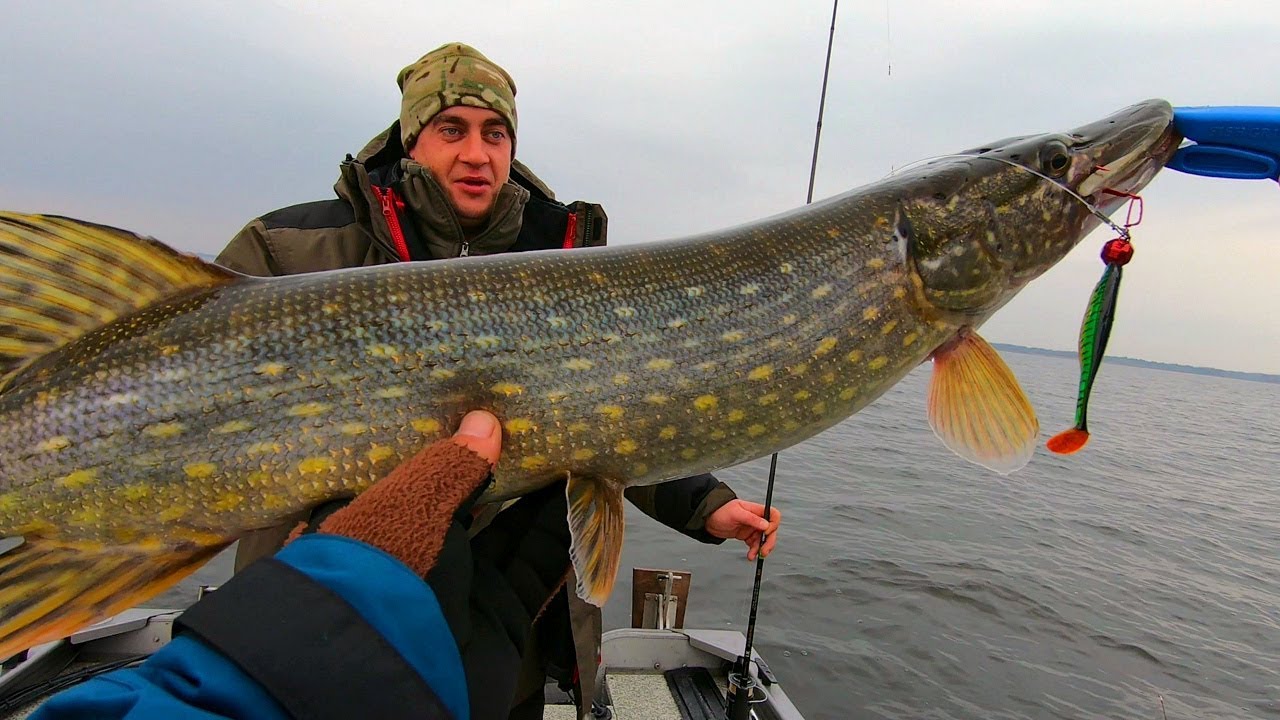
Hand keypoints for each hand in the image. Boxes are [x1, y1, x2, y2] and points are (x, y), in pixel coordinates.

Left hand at [313, 411, 571, 719]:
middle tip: (537, 425)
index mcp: (380, 522)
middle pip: (472, 502)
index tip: (479, 408)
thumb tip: (484, 421)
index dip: (448, 444)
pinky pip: (537, 570)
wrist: (393, 674)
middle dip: (504, 468)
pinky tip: (585, 500)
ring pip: (511, 533)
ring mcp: (464, 590)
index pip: (417, 474)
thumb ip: (450, 465)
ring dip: (543, 498)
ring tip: (572, 451)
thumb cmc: (379, 575)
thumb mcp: (409, 506)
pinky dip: (563, 539)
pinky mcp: (502, 617)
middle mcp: (420, 555)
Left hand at [704, 499, 781, 560]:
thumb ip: (751, 519)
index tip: (766, 532)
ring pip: (763, 539)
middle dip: (769, 541)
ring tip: (754, 555)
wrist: (708, 518)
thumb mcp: (736, 513)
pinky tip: (750, 555)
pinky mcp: (746, 535)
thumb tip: (766, 525)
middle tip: (764, 551)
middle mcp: (756, 519)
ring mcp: (751, 528)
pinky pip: (755, 544)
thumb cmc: (720, 510)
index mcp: (756, 510)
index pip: (773, 515)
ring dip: (761, 548)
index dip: (773, 524)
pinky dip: (754, 551)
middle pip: (771, 530)